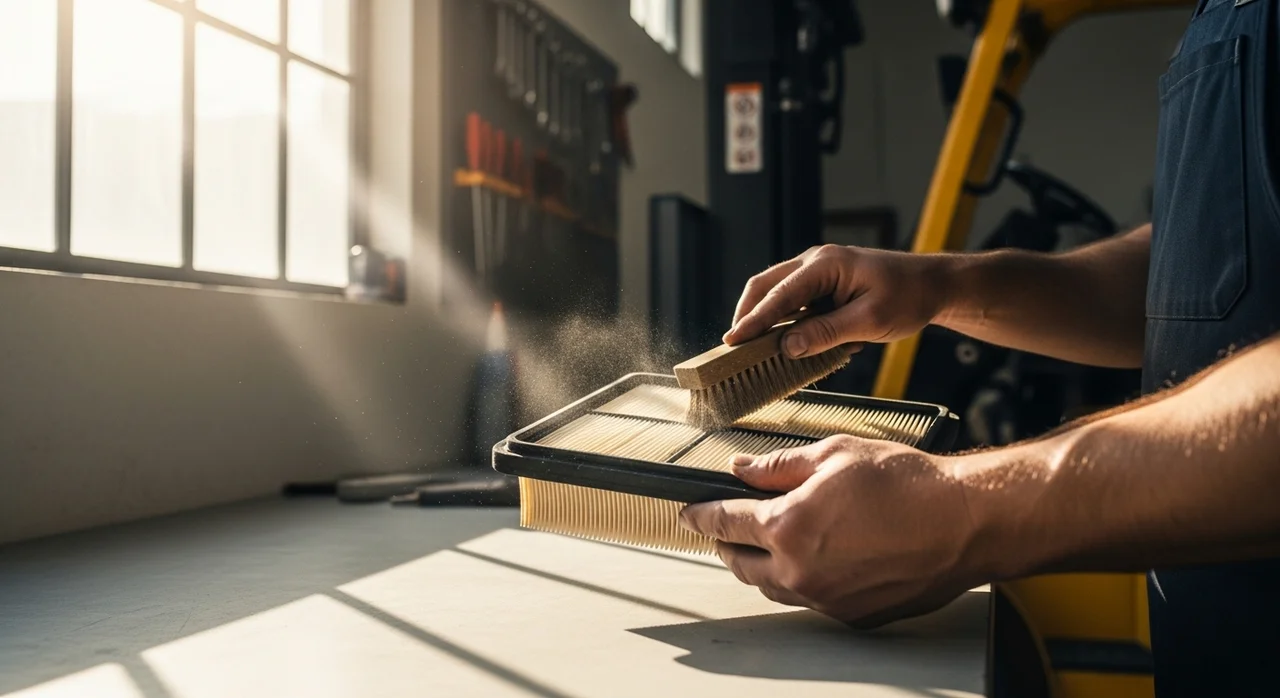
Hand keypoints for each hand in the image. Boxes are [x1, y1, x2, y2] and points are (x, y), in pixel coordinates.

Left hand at [678, 435, 981, 627]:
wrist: (964, 523)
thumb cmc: (908, 484)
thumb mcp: (833, 455)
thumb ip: (777, 465)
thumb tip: (741, 468)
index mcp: (787, 527)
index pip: (724, 522)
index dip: (701, 513)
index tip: (689, 511)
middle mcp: (800, 571)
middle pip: (739, 563)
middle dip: (725, 543)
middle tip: (725, 526)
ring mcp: (826, 598)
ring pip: (772, 587)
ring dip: (760, 565)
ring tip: (767, 542)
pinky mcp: (853, 615)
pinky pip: (810, 600)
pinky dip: (799, 580)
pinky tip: (813, 559)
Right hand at [725, 245, 949, 358]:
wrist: (933, 285)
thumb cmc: (908, 297)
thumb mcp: (869, 321)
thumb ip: (827, 333)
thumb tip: (788, 346)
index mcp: (825, 265)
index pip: (778, 295)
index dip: (753, 320)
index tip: (732, 341)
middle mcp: (815, 262)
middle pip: (766, 286)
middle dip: (748, 314)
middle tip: (734, 345)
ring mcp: (818, 271)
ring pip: (777, 293)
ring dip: (765, 318)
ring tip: (753, 347)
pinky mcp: (824, 284)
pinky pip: (795, 300)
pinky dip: (784, 320)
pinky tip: (785, 341)